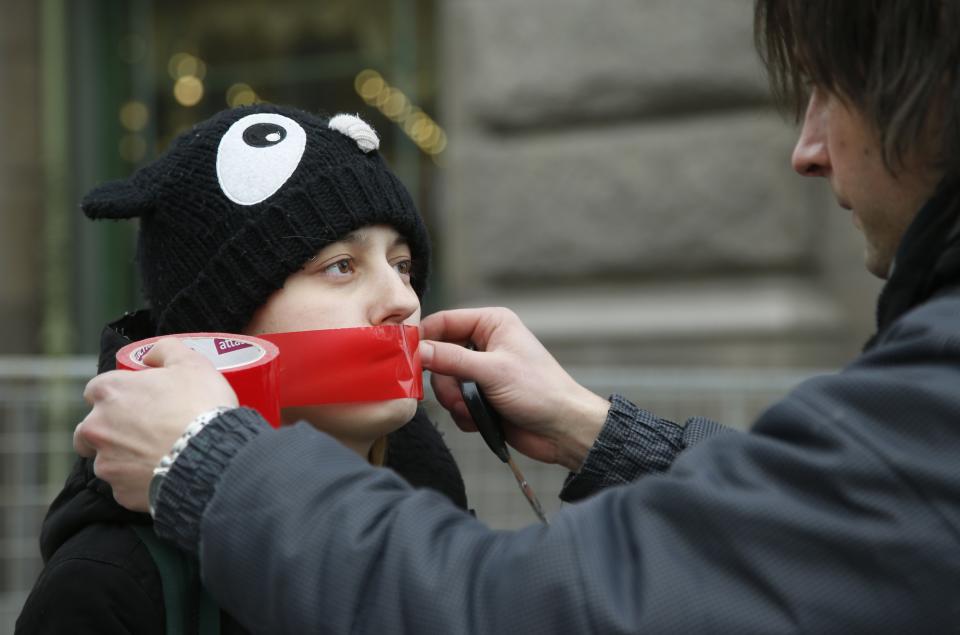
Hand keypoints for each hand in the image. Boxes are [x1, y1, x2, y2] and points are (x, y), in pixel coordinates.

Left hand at [74, 338, 237, 510]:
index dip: (120, 393)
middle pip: (90, 428)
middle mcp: (97, 427)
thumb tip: (150, 355)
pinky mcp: (120, 492)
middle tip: (144, 429)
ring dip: (125, 457)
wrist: (210, 457)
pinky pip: (125, 486)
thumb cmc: (200, 407)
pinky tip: (164, 474)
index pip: (97, 389)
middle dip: (110, 429)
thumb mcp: (192, 363)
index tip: (140, 399)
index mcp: (109, 392)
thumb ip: (166, 350)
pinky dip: (140, 481)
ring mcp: (106, 463)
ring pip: (107, 459)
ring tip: (158, 455)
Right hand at [419, 308, 609, 470]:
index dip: (424, 338)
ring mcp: (482, 372)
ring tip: (475, 411)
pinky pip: (454, 403)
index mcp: (491, 324)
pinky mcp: (481, 397)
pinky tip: (482, 420)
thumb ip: (451, 359)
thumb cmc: (539, 391)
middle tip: (459, 396)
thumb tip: (417, 350)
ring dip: (455, 401)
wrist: (562, 430)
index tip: (407, 357)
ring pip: (444, 383)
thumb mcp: (492, 371)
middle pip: (438, 356)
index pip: (443, 321)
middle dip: (446, 381)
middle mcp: (485, 344)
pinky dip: (463, 414)